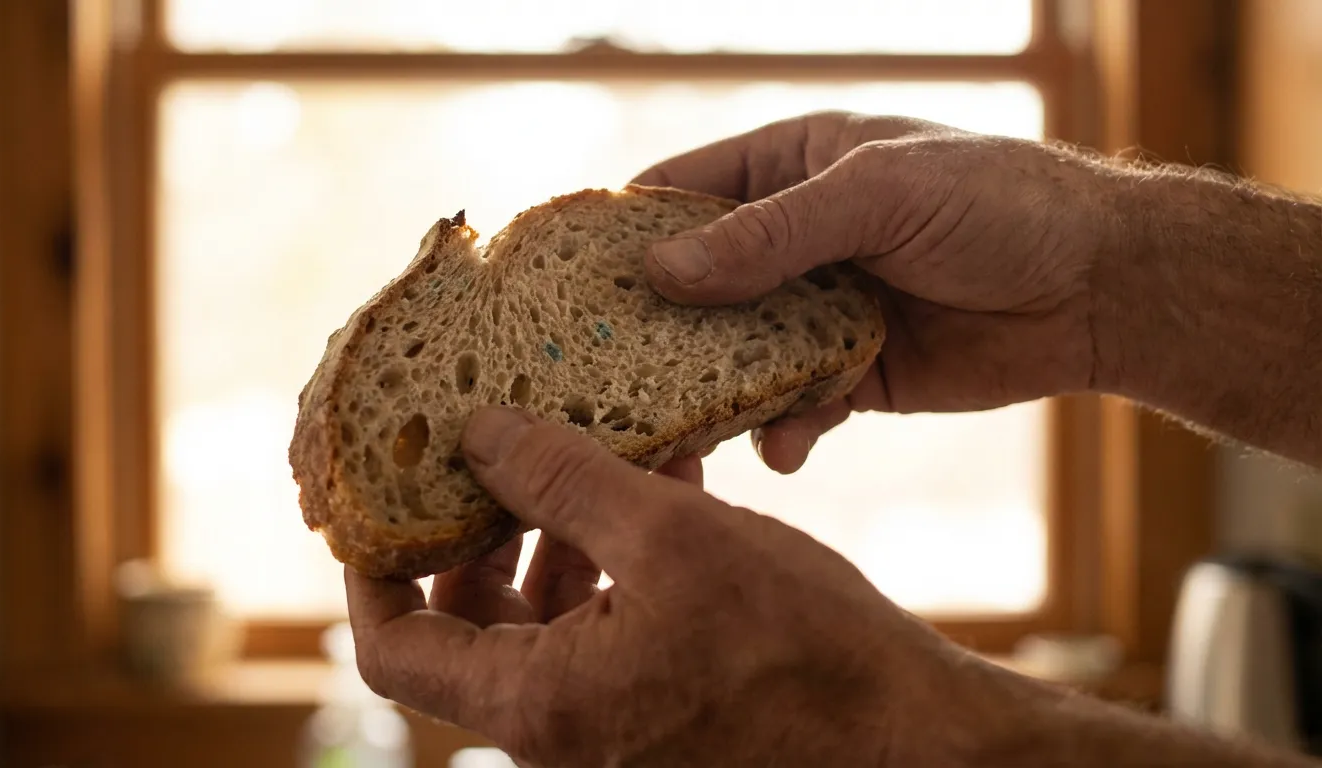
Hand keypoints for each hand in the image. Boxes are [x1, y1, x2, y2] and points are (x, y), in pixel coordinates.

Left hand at [346, 405, 1035, 766]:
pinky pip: (600, 628)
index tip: (386, 492)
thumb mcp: (675, 539)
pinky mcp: (656, 706)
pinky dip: (609, 560)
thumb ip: (565, 482)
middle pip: (464, 627)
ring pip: (536, 621)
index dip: (370, 569)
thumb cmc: (803, 650)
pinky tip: (653, 485)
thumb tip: (479, 434)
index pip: (393, 649)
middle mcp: (559, 727)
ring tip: (584, 451)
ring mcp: (608, 723)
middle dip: (471, 533)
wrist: (910, 738)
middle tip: (489, 453)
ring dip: (550, 534)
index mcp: (540, 702)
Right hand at [633, 111, 1120, 471]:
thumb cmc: (997, 203)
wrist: (1100, 287)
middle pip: (693, 289)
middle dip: (654, 336)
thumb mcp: (879, 194)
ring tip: (683, 441)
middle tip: (603, 386)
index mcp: (788, 169)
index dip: (622, 237)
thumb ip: (772, 234)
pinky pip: (792, 406)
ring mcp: (817, 311)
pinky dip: (783, 429)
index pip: (679, 196)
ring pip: (733, 358)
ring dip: (710, 396)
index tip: (564, 286)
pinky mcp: (849, 376)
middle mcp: (791, 242)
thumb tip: (662, 270)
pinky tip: (788, 445)